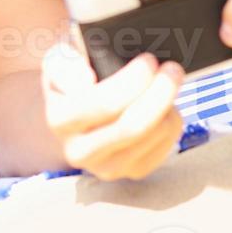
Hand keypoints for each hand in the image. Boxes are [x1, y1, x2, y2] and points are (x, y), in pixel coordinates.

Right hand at [41, 38, 184, 180]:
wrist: (76, 112)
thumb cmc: (73, 79)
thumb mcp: (59, 61)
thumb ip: (64, 64)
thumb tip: (85, 79)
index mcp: (60, 121)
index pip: (104, 104)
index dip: (134, 81)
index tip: (149, 60)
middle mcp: (80, 152)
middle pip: (133, 126)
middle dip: (160, 92)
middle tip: (172, 69)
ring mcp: (108, 167)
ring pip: (155, 134)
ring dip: (168, 104)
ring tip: (165, 83)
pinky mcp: (133, 172)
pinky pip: (166, 145)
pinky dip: (172, 120)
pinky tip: (163, 106)